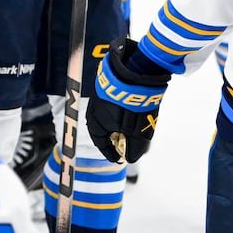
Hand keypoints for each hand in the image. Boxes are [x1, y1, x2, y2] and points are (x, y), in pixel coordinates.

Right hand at [86, 36, 168, 163]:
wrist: (135, 73)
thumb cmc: (133, 106)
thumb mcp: (137, 133)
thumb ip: (133, 148)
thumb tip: (131, 158)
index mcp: (96, 122)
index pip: (100, 142)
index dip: (109, 152)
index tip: (117, 158)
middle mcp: (95, 109)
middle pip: (102, 128)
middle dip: (113, 137)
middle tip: (123, 144)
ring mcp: (101, 95)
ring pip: (108, 115)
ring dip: (117, 124)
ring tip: (129, 127)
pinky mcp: (109, 85)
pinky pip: (112, 104)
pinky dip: (120, 111)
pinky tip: (131, 111)